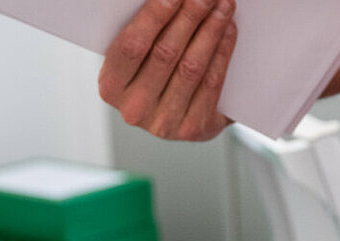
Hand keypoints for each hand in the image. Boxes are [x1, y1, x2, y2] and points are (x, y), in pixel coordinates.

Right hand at [98, 0, 236, 140]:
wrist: (179, 116)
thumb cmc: (154, 73)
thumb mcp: (140, 56)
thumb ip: (148, 31)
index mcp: (111, 86)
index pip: (132, 45)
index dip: (155, 16)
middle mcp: (134, 109)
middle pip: (166, 53)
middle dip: (190, 17)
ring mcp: (164, 124)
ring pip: (192, 67)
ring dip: (211, 31)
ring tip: (223, 6)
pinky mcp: (193, 129)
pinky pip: (211, 84)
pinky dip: (222, 53)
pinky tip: (228, 30)